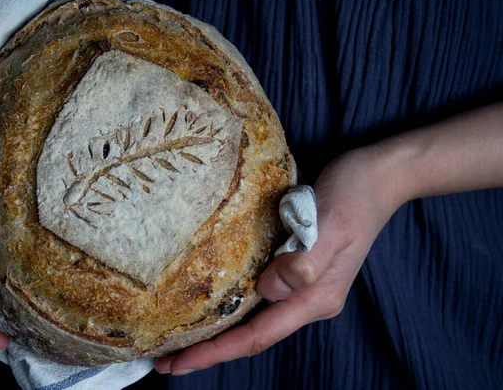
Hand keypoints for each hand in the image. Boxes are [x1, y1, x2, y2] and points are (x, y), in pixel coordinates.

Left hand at [155, 145, 408, 374]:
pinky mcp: (293, 264)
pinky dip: (229, 303)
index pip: (258, 335)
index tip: (178, 363)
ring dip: (215, 329)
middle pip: (251, 333)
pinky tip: (208, 299)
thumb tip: (268, 289)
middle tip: (163, 358)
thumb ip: (304, 261)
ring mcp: (300, 282)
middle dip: (208, 349)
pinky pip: (256, 292)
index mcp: (315, 297)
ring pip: (251, 316)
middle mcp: (306, 297)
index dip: (217, 352)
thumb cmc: (355, 196)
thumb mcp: (332, 224)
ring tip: (176, 336)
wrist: (377, 176)